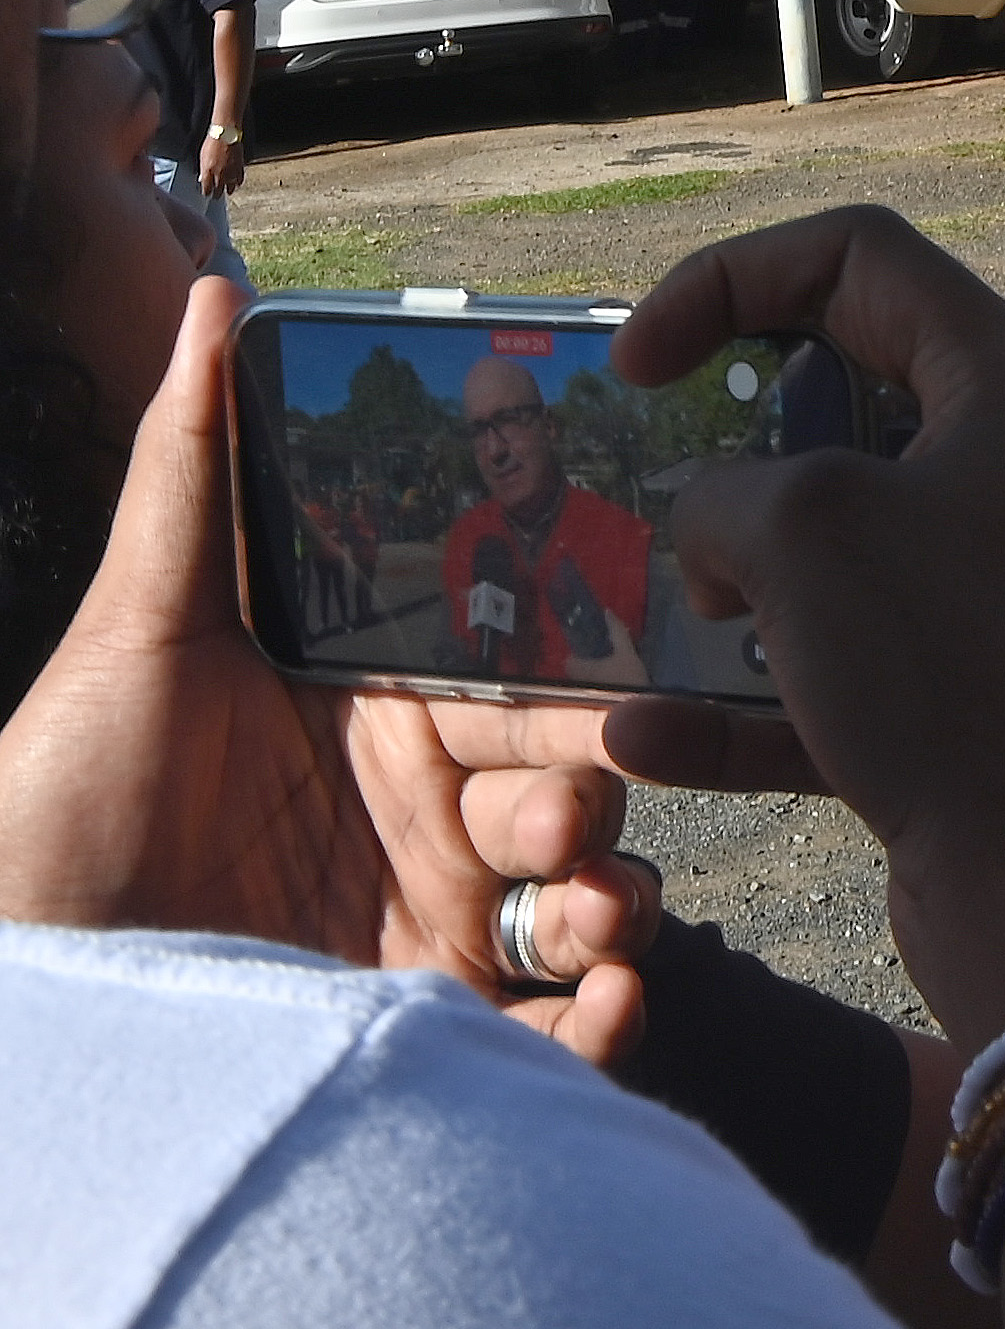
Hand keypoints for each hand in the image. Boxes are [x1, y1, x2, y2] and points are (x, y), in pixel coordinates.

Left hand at [0, 278, 654, 1060]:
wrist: (27, 1004)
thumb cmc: (54, 810)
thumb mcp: (130, 634)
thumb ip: (193, 472)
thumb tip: (211, 296)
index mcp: (382, 717)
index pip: (525, 681)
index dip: (583, 678)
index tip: (622, 667)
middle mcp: (428, 816)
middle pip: (581, 788)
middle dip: (603, 795)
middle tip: (572, 816)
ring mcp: (436, 923)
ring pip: (593, 902)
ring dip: (619, 908)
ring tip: (592, 923)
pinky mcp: (429, 1027)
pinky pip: (554, 1031)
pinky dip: (599, 1025)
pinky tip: (593, 1009)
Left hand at [198, 130, 243, 197]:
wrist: (226, 135)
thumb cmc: (212, 143)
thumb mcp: (202, 157)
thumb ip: (203, 169)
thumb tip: (203, 177)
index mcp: (208, 172)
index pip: (207, 189)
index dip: (206, 192)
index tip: (206, 193)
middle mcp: (220, 175)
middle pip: (218, 191)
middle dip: (216, 195)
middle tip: (215, 196)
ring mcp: (231, 173)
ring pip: (230, 188)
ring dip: (228, 190)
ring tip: (227, 192)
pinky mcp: (240, 169)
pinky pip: (239, 181)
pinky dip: (237, 183)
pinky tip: (236, 184)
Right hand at [613, 206, 1004, 1050]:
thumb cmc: (946, 671)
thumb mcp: (802, 530)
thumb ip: (730, 488)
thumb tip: (724, 529)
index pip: (864, 258)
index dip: (730, 279)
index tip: (636, 360)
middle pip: (855, 397)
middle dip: (738, 438)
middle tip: (664, 483)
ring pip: (844, 544)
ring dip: (741, 571)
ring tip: (677, 607)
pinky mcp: (982, 693)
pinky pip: (845, 671)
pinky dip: (751, 700)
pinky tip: (644, 738)